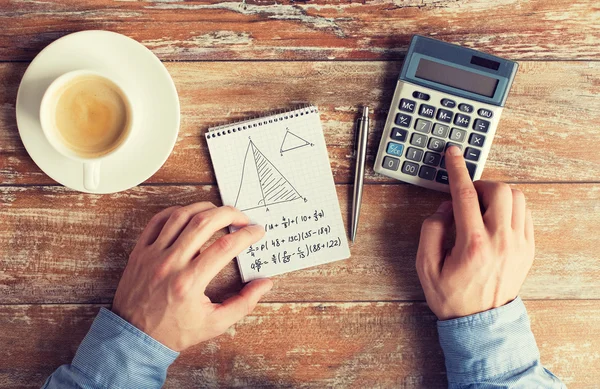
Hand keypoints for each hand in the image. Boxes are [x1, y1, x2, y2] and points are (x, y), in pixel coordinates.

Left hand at [112, 202, 272, 350]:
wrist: (134, 338)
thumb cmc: (174, 331)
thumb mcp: (214, 324)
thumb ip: (244, 303)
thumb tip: (265, 283)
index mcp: (190, 283)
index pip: (225, 247)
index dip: (246, 235)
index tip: (257, 232)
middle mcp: (170, 264)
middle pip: (204, 223)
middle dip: (229, 214)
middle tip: (242, 218)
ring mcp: (152, 255)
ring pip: (181, 216)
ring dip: (205, 208)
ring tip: (220, 213)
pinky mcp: (140, 251)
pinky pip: (158, 221)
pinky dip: (177, 211)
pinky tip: (191, 214)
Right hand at [416, 146, 534, 319]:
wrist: (481, 323)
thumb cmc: (452, 296)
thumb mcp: (425, 266)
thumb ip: (431, 230)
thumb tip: (444, 208)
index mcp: (473, 244)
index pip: (465, 195)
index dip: (457, 170)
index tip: (454, 154)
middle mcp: (500, 241)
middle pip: (499, 190)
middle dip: (480, 185)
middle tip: (466, 197)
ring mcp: (519, 244)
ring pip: (517, 198)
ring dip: (497, 195)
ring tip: (481, 209)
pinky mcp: (528, 249)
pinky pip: (525, 213)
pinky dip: (509, 208)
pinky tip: (494, 219)